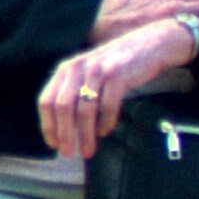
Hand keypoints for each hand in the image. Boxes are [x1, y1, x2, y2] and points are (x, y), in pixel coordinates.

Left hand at [37, 16, 198, 161]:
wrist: (150, 45)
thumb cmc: (118, 66)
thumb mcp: (90, 74)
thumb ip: (75, 92)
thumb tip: (65, 127)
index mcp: (66, 69)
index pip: (47, 100)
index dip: (48, 125)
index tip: (53, 144)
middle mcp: (78, 68)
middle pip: (63, 107)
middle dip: (65, 134)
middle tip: (68, 154)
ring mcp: (98, 70)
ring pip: (85, 109)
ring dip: (85, 134)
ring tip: (88, 151)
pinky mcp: (117, 75)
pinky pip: (108, 105)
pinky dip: (105, 122)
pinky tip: (105, 132)